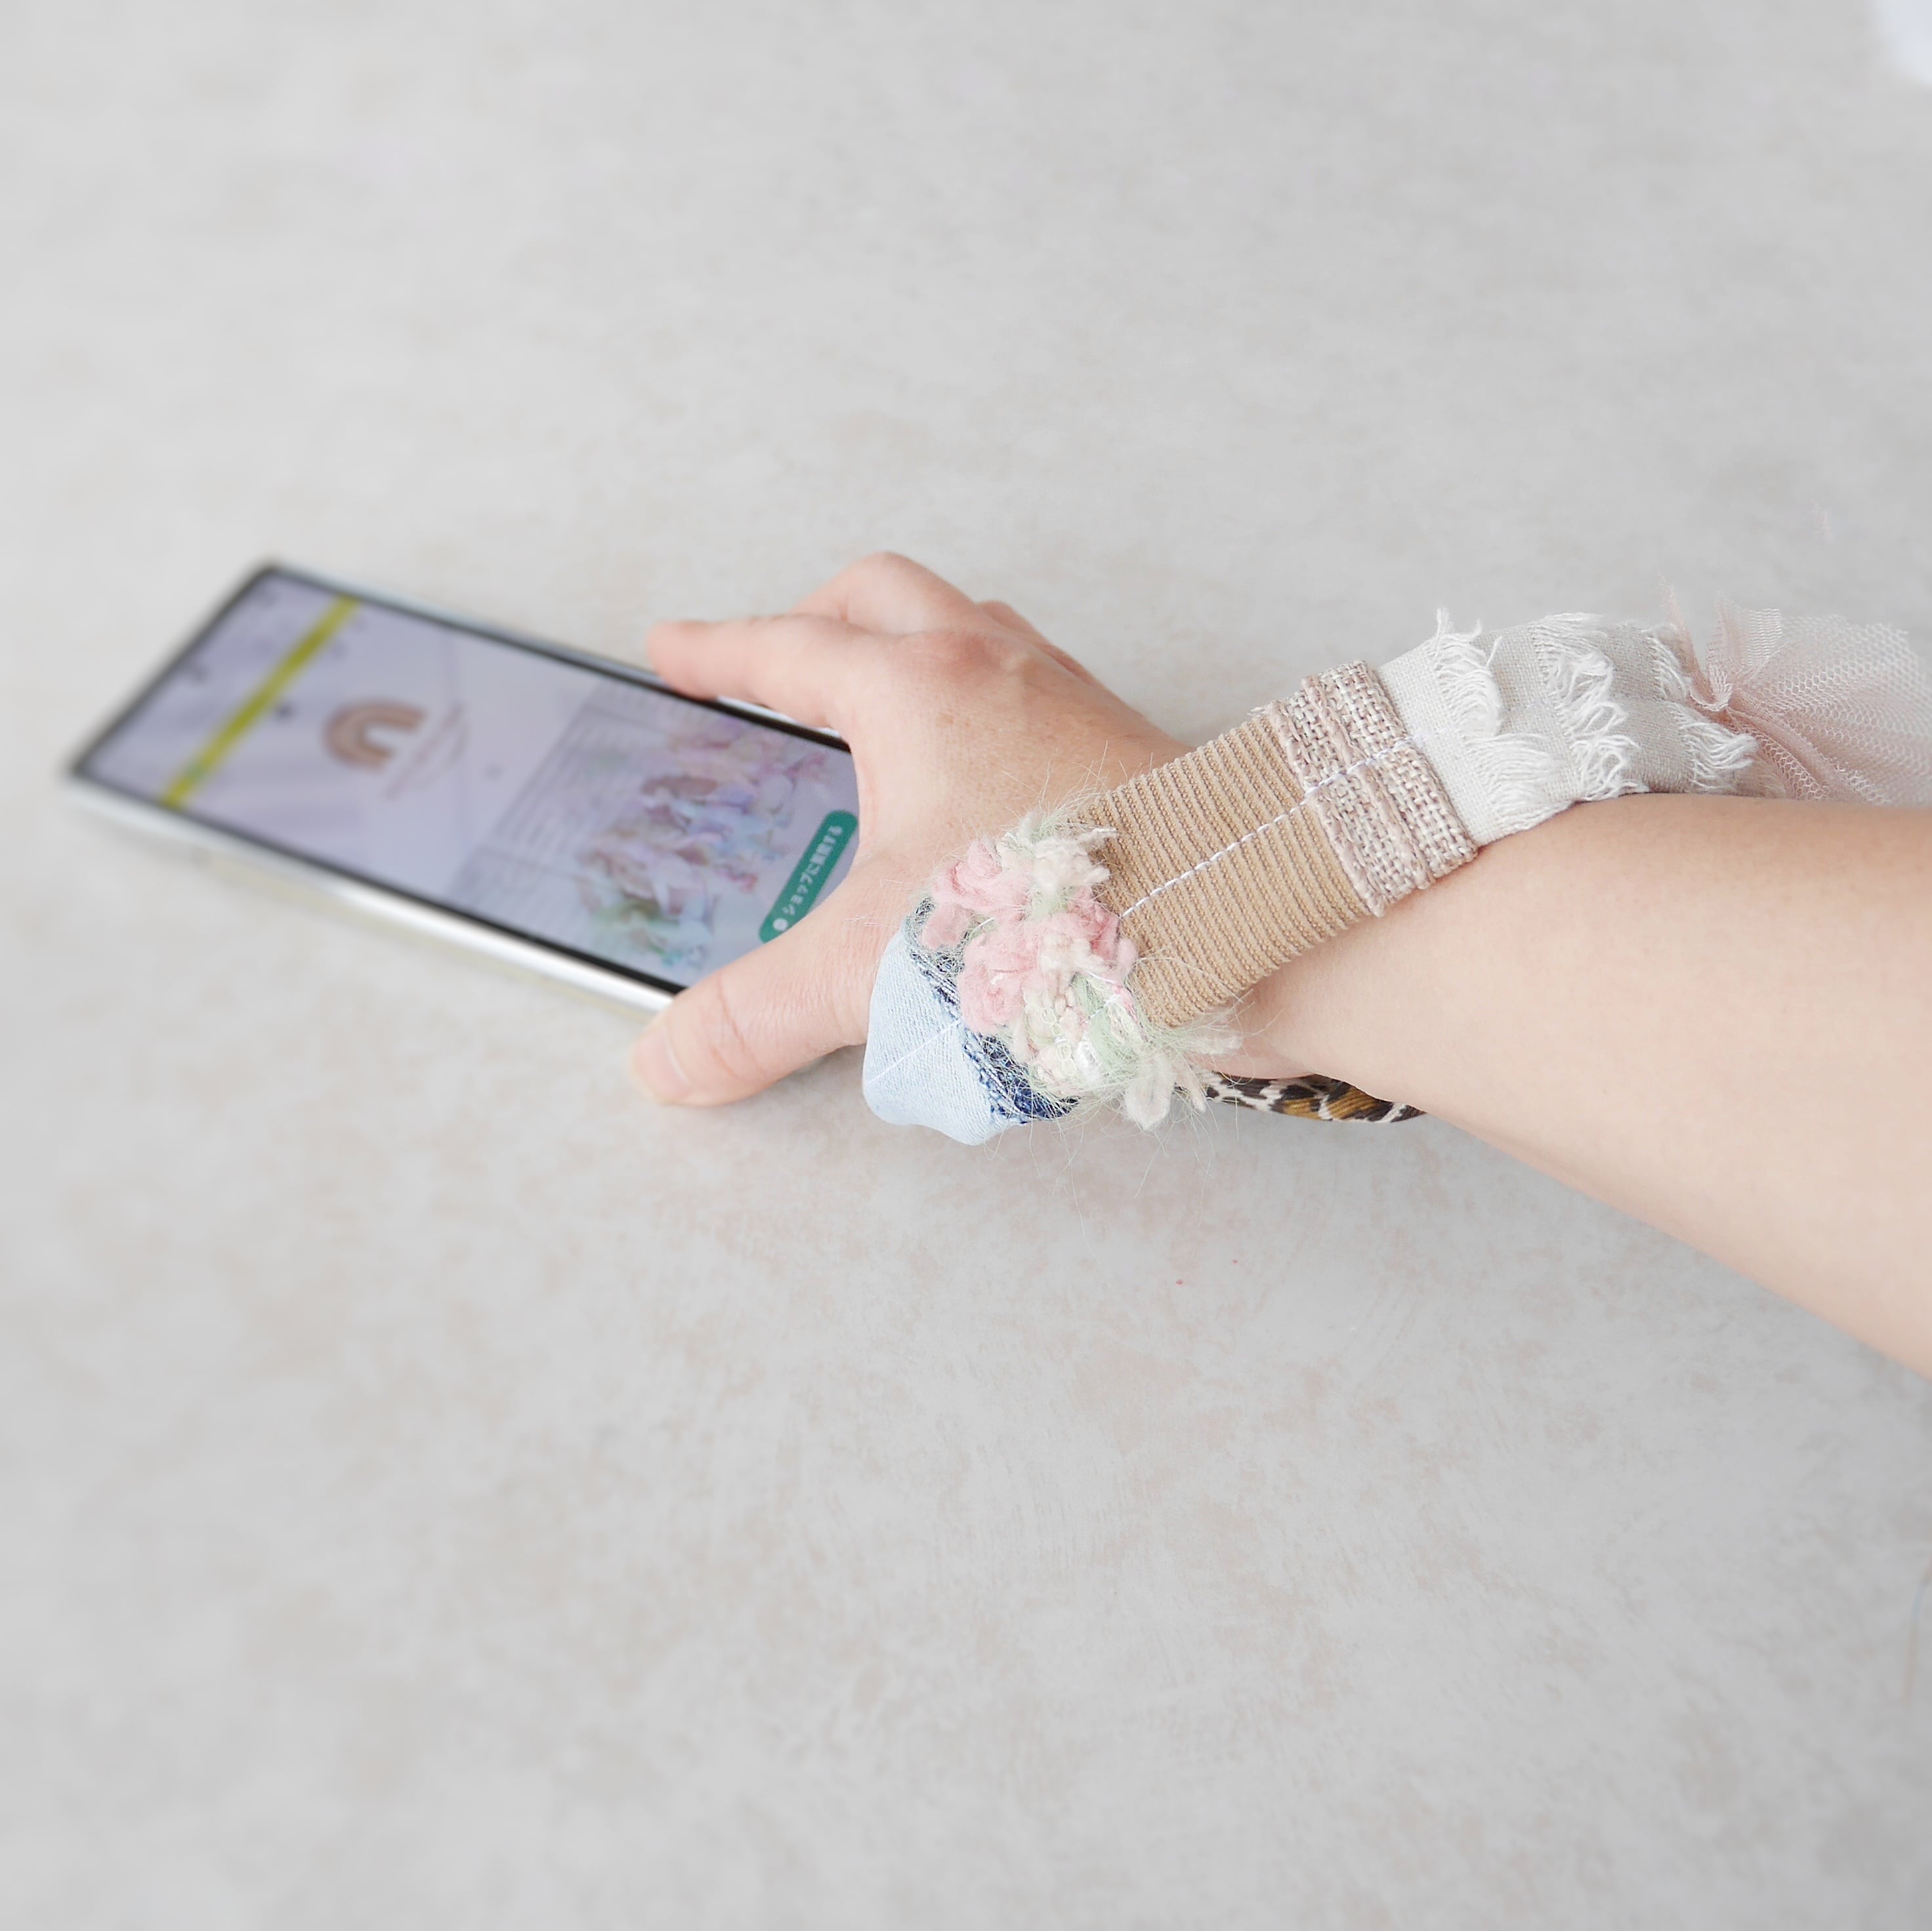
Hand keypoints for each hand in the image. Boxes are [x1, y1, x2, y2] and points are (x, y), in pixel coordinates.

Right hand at [630, 554, 1188, 1103]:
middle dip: (813, 619)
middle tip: (775, 663)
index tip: (672, 653)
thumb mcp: (872, 972)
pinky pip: (1031, 683)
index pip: (787, 651)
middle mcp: (993, 668)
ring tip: (876, 713)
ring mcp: (1067, 696)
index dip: (716, 652)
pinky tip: (981, 782)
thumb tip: (666, 1062)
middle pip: (879, 597)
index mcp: (915, 689)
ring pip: (967, 625)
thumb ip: (758, 1018)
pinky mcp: (1122, 743)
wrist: (1234, 921)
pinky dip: (980, 701)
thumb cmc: (1061, 918)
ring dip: (908, 646)